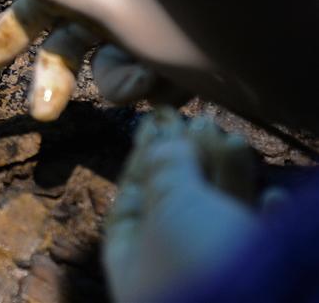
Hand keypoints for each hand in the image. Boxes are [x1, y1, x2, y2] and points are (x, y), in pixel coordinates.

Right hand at [0, 0, 225, 120]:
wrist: (271, 47)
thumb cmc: (181, 15)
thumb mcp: (109, 0)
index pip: (37, 3)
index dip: (6, 35)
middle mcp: (119, 3)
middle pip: (68, 45)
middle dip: (54, 80)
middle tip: (44, 114)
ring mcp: (149, 34)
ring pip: (109, 71)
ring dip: (120, 83)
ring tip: (148, 81)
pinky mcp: (179, 60)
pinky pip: (148, 84)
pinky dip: (155, 91)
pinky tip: (173, 91)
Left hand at [103, 107, 256, 301]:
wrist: (268, 302)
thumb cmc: (198, 258)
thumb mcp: (169, 202)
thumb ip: (166, 166)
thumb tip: (165, 139)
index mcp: (133, 260)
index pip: (131, 201)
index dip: (142, 159)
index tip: (154, 123)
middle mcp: (173, 269)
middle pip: (180, 204)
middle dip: (191, 160)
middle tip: (201, 120)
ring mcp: (217, 274)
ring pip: (222, 216)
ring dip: (229, 174)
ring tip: (232, 138)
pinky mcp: (263, 278)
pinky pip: (262, 241)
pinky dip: (266, 214)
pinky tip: (273, 195)